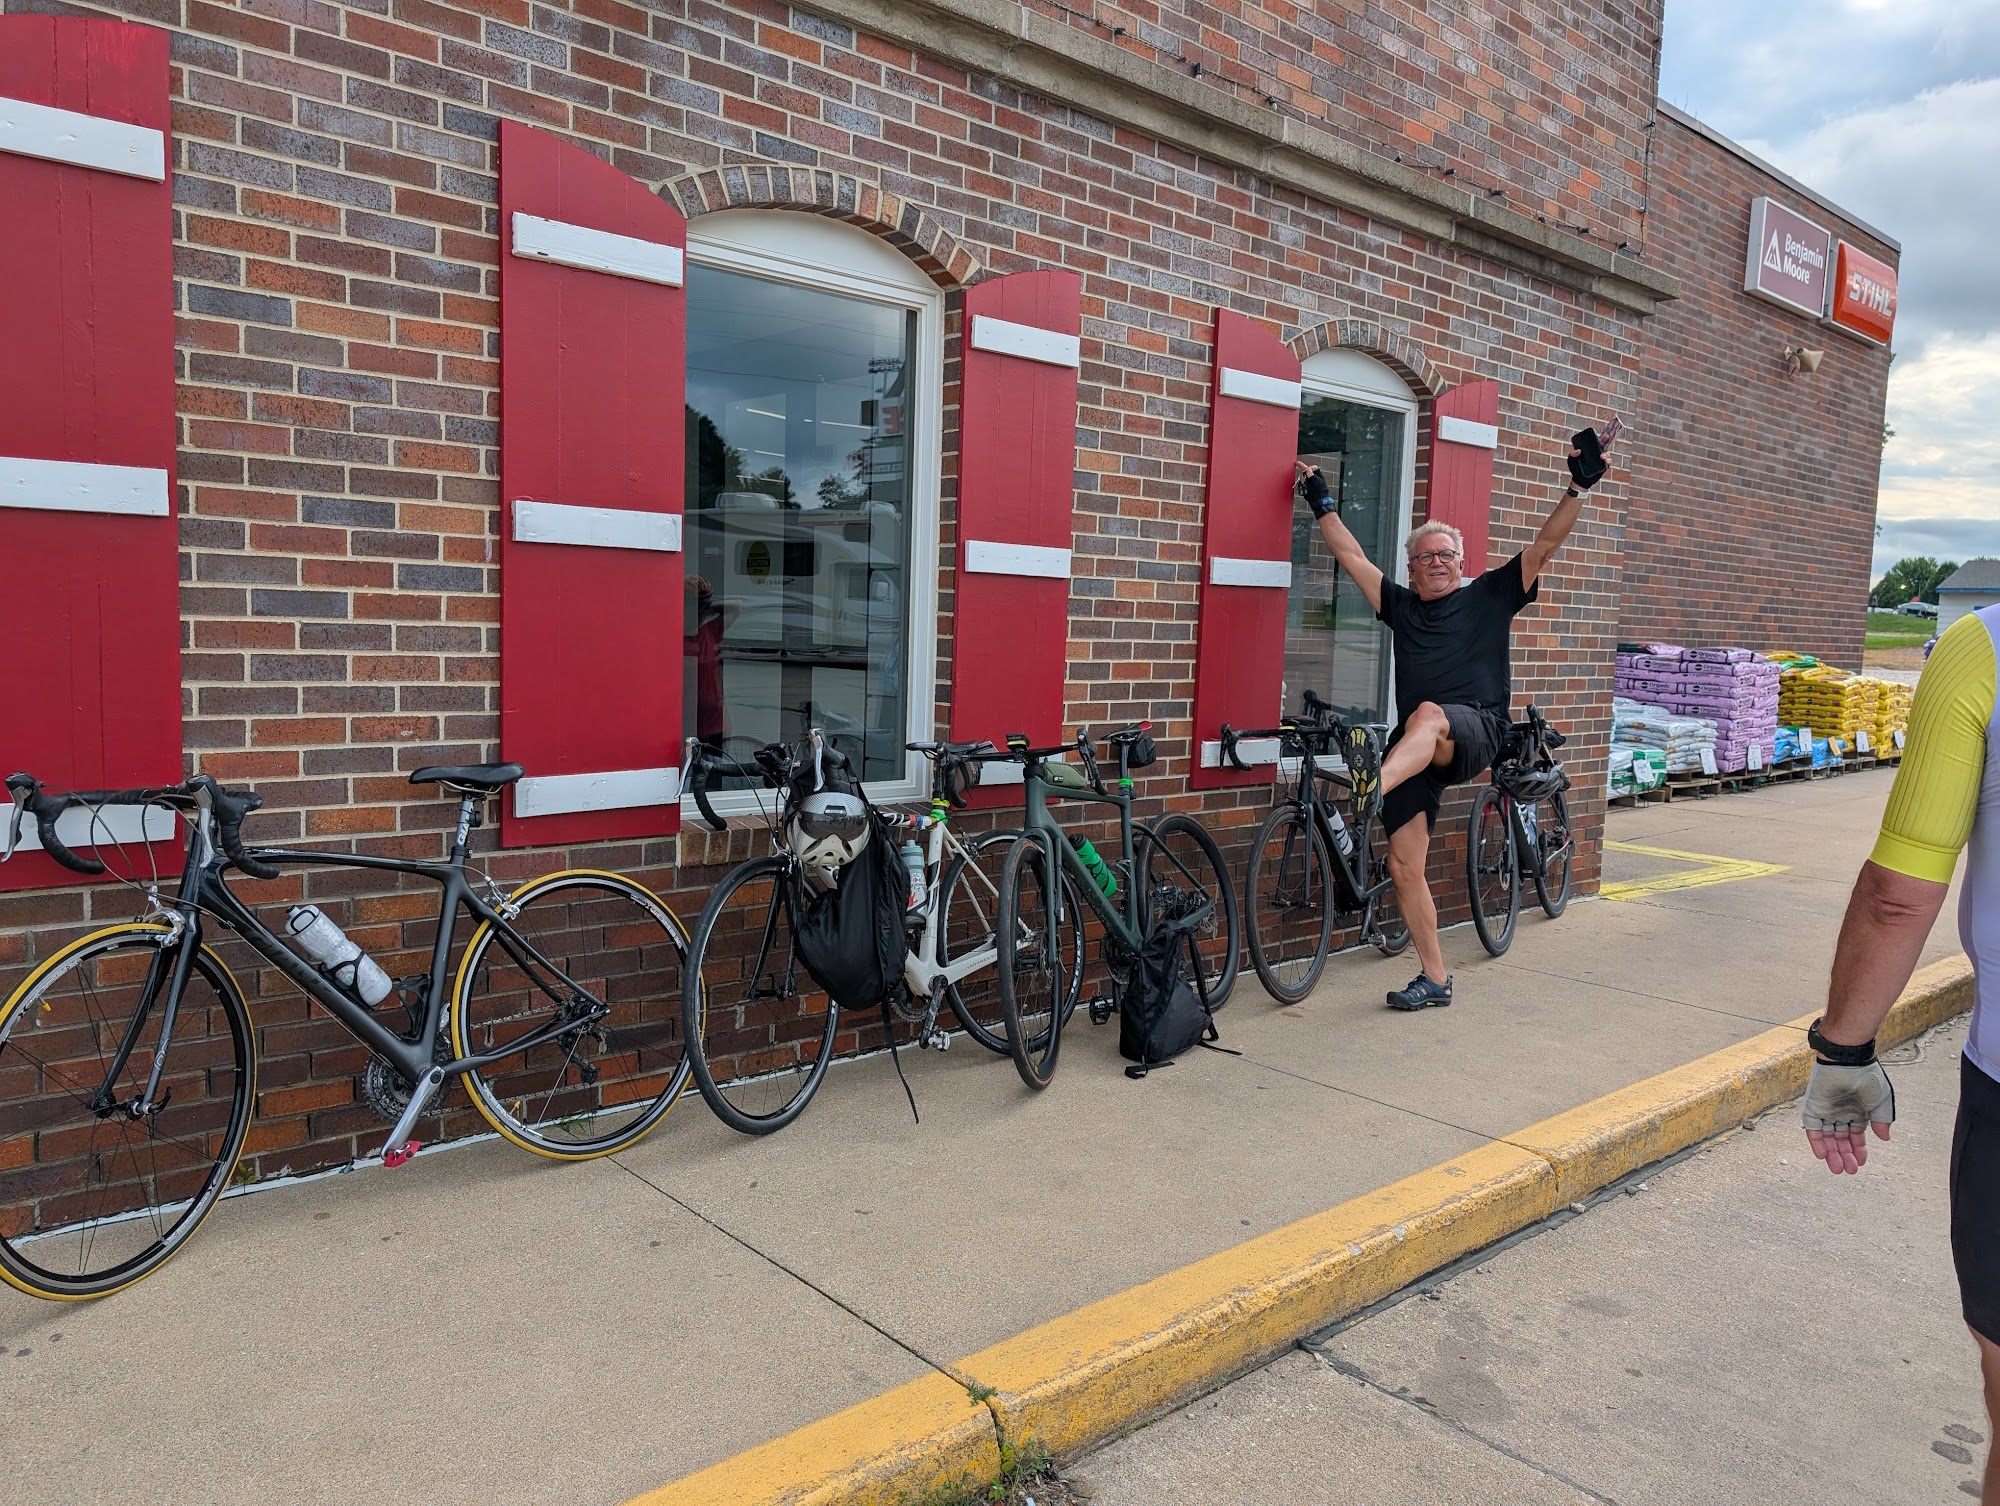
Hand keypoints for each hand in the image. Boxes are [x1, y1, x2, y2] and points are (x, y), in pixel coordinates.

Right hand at [1296, 460, 1332, 517]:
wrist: (1318, 501)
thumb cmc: (1320, 491)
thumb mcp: (1316, 481)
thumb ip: (1311, 475)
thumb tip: (1307, 469)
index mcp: (1318, 475)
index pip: (1312, 468)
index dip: (1307, 467)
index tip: (1298, 464)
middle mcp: (1313, 478)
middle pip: (1306, 473)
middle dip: (1303, 475)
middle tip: (1303, 478)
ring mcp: (1310, 483)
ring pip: (1303, 478)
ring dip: (1302, 481)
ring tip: (1306, 487)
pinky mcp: (1306, 487)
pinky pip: (1302, 484)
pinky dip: (1301, 486)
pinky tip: (1304, 490)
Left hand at [1566, 426, 1609, 490]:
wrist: (1579, 480)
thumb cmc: (1575, 468)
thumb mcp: (1571, 460)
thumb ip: (1572, 454)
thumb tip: (1578, 451)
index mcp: (1590, 450)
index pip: (1596, 442)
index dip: (1601, 438)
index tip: (1605, 435)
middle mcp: (1596, 454)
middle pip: (1603, 446)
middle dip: (1606, 442)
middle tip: (1606, 439)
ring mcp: (1600, 460)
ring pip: (1607, 454)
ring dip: (1606, 454)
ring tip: (1602, 456)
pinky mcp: (1603, 467)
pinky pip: (1608, 463)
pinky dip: (1608, 461)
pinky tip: (1606, 461)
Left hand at [1801, 1059, 1895, 1173]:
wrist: (1849, 1060)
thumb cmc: (1867, 1077)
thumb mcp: (1880, 1102)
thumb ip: (1881, 1121)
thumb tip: (1885, 1138)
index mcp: (1857, 1111)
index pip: (1855, 1136)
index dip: (1858, 1149)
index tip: (1861, 1162)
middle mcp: (1840, 1112)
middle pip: (1840, 1139)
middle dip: (1845, 1155)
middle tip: (1849, 1170)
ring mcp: (1826, 1110)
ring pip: (1827, 1137)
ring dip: (1831, 1153)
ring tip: (1837, 1168)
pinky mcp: (1813, 1106)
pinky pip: (1811, 1127)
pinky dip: (1816, 1141)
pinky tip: (1822, 1154)